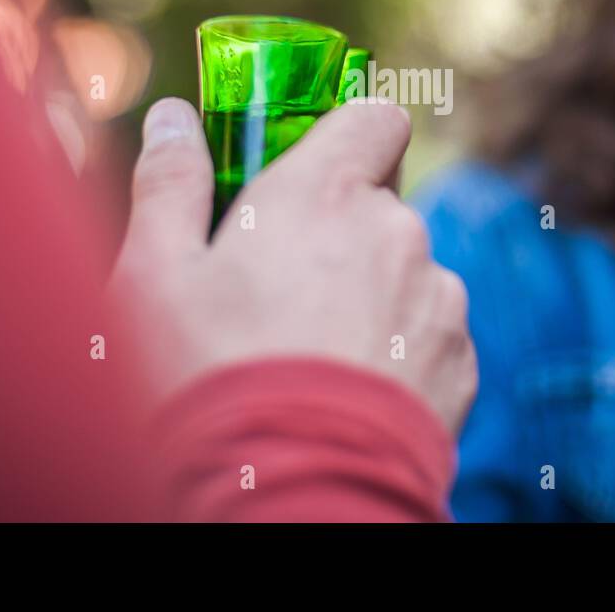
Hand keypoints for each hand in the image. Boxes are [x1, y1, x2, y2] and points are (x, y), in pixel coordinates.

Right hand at [110, 97, 476, 435]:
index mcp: (325, 193)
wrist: (288, 498)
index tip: (313, 164)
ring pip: (404, 272)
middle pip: (379, 203)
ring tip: (309, 355)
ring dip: (369, 294)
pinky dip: (396, 351)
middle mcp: (398, 232)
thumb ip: (170, 182)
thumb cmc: (208, 380)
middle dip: (337, 230)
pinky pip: (428, 334)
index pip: (374, 117)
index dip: (348, 134)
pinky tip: (345, 392)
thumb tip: (173, 116)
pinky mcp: (460, 363)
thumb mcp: (155, 277)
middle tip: (278, 285)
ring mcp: (437, 299)